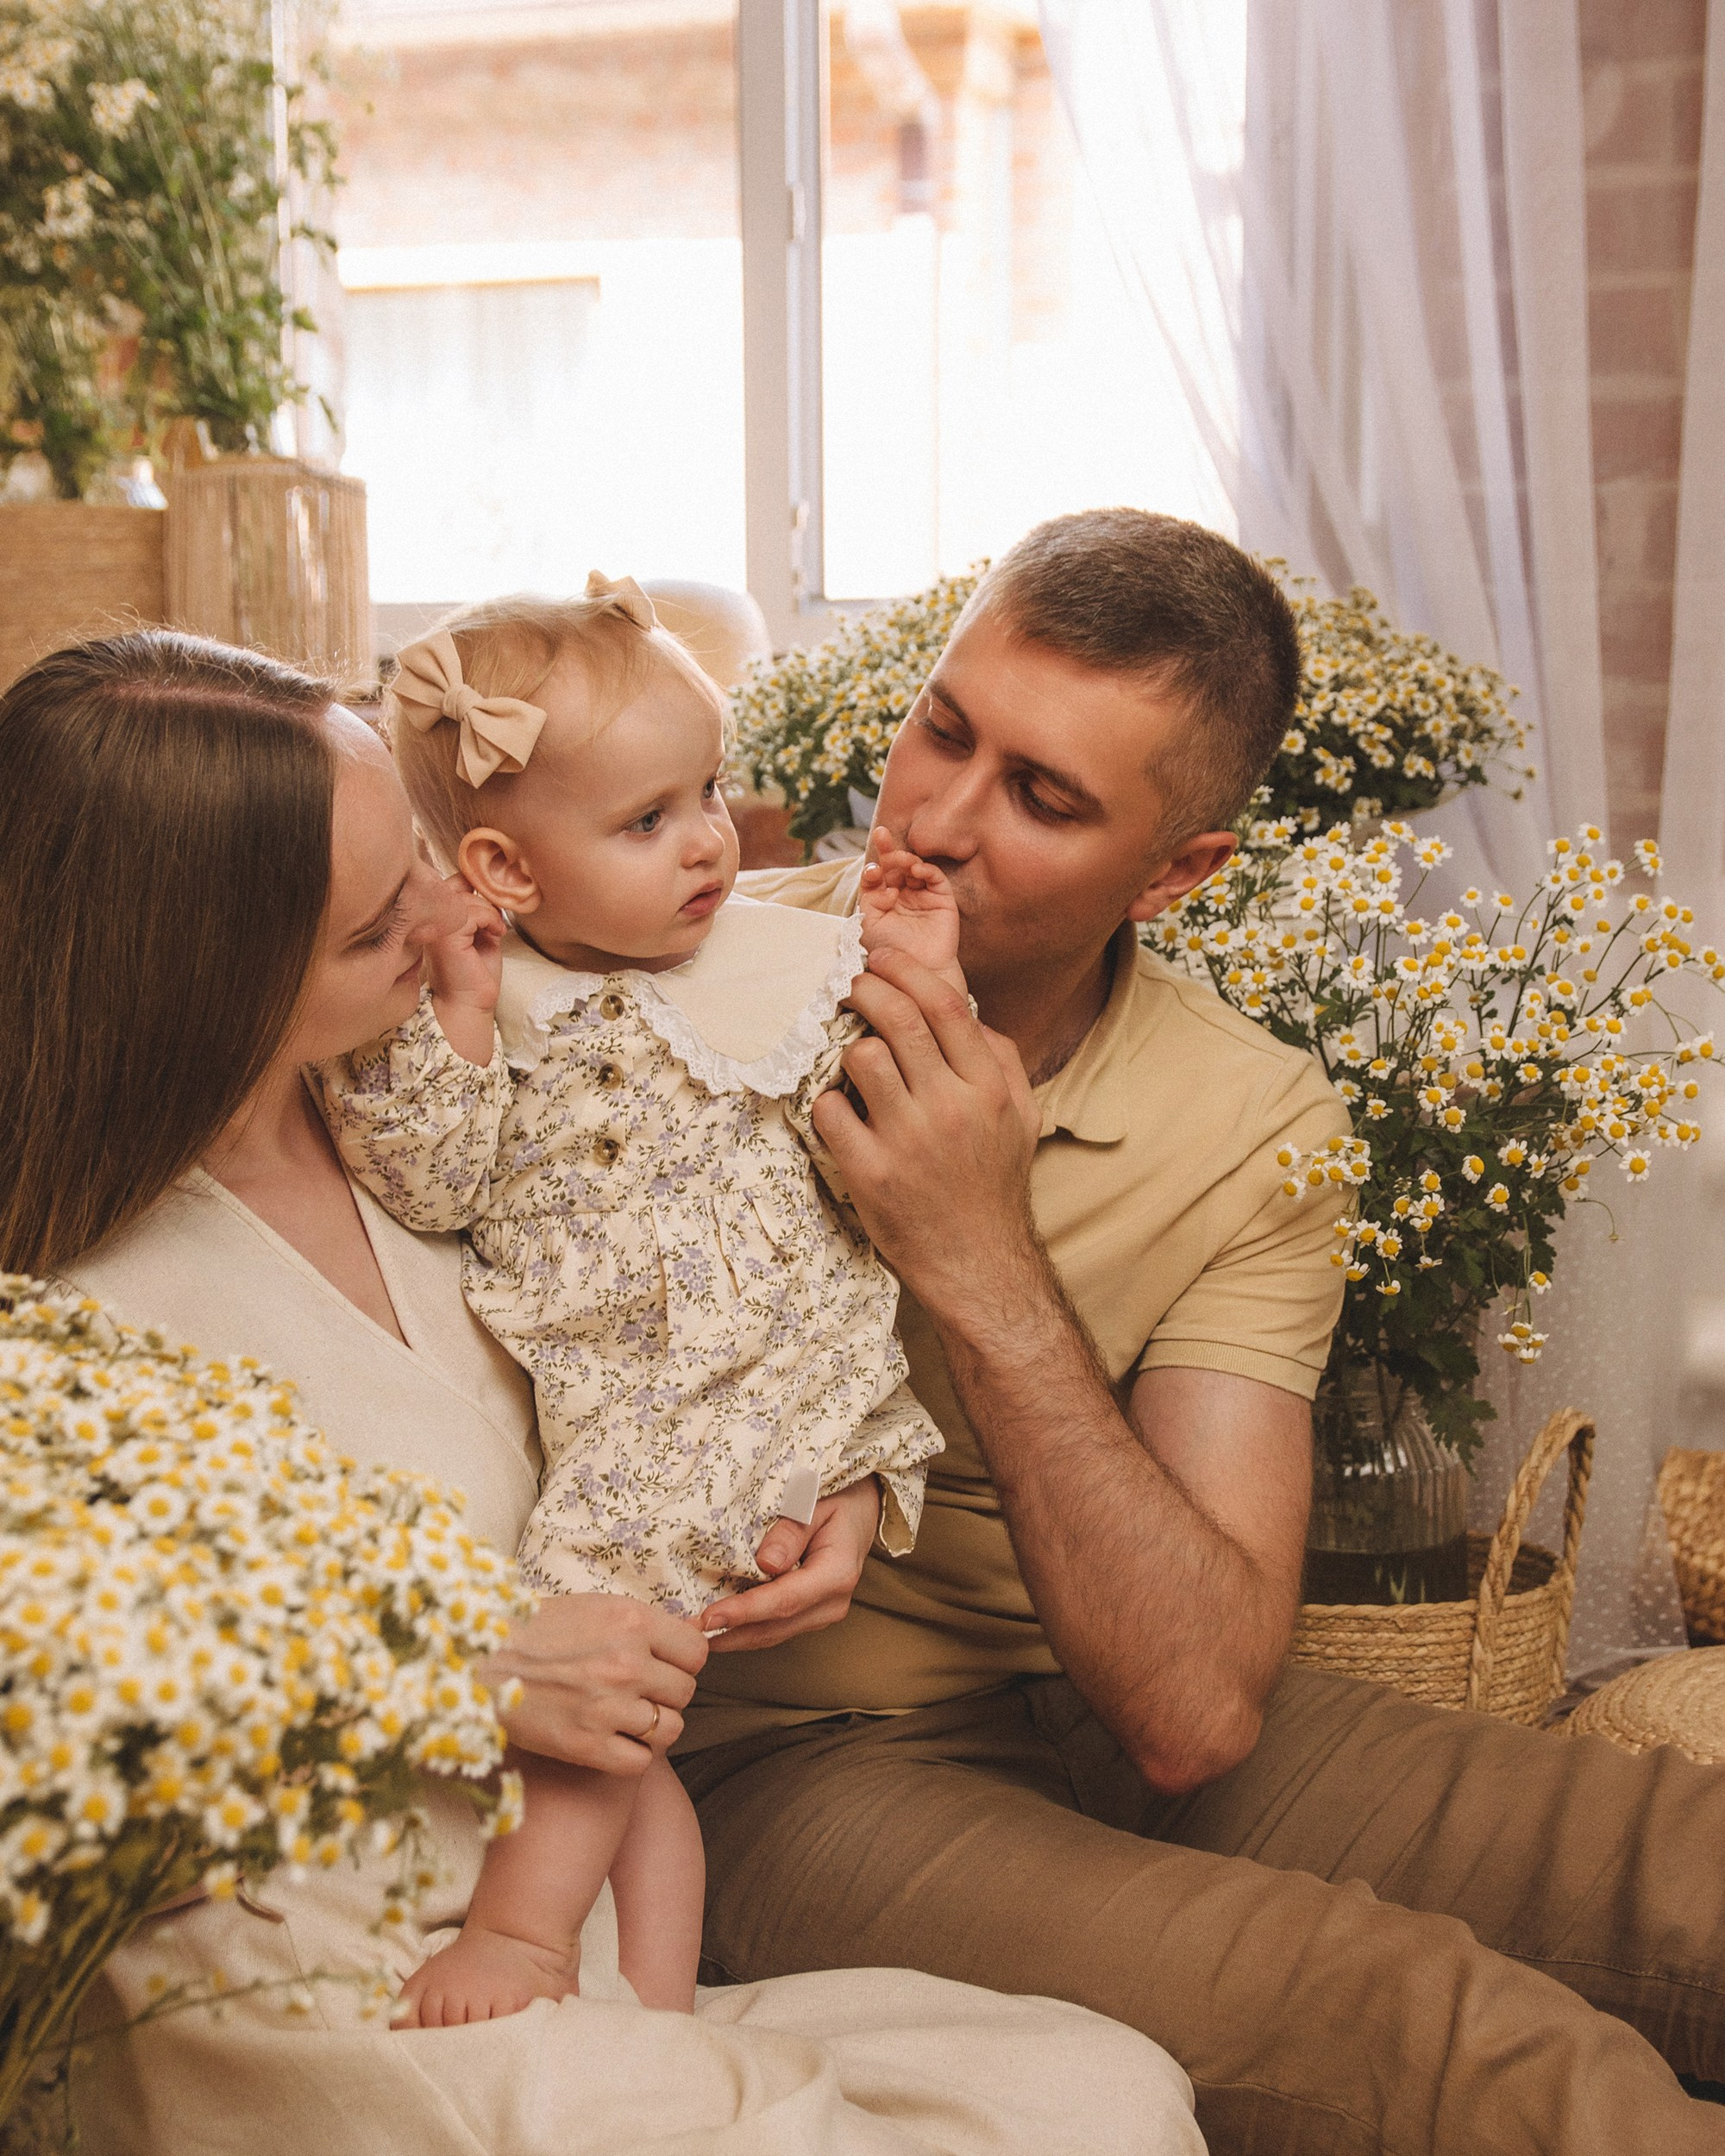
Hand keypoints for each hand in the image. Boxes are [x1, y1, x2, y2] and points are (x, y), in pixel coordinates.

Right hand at [427, 873, 505, 1063]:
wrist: (469, 1005)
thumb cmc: (475, 975)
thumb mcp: (480, 934)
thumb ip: (479, 911)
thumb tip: (488, 888)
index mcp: (431, 920)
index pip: (446, 885)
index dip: (470, 886)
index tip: (489, 905)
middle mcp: (426, 921)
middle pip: (455, 886)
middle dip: (481, 898)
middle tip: (494, 921)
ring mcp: (434, 928)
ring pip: (467, 899)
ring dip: (489, 912)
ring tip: (495, 931)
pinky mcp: (447, 937)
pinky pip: (474, 912)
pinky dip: (491, 919)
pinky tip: (496, 934)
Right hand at [483, 1594, 707, 1774]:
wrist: (479, 1662)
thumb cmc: (537, 1630)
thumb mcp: (596, 1608)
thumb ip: (647, 1624)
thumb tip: (698, 1630)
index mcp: (631, 1622)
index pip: (696, 1652)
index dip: (682, 1662)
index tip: (664, 1666)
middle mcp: (625, 1663)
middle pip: (684, 1692)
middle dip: (665, 1695)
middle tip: (637, 1693)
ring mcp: (607, 1706)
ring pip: (670, 1729)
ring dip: (652, 1727)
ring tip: (625, 1718)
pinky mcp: (586, 1746)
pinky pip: (640, 1761)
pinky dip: (631, 1755)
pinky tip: (611, 1740)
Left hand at [702, 1479, 880, 1653]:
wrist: (862, 1505)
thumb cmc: (837, 1495)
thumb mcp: (814, 1500)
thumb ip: (790, 1530)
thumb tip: (766, 1564)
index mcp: (837, 1573)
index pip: (784, 1600)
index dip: (744, 1612)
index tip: (708, 1617)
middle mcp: (833, 1602)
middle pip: (774, 1628)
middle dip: (729, 1635)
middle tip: (687, 1635)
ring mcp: (823, 1612)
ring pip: (772, 1634)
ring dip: (734, 1637)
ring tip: (694, 1636)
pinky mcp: (811, 1614)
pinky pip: (775, 1627)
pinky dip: (745, 1629)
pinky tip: (717, 1627)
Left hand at [812, 950, 1041, 1324]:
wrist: (978, 1262)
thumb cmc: (994, 1184)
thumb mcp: (1020, 1116)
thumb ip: (999, 1059)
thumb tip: (964, 1011)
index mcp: (987, 1087)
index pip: (943, 1004)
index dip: (905, 970)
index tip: (881, 959)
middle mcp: (950, 1107)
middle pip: (897, 1018)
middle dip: (864, 989)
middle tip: (848, 985)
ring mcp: (907, 1140)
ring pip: (860, 1058)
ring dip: (847, 1049)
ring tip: (851, 1061)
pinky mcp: (870, 1173)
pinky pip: (830, 1111)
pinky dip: (828, 1103)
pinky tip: (840, 1111)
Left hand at [858, 825, 962, 985]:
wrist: (914, 972)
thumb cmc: (889, 952)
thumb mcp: (868, 923)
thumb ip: (868, 896)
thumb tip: (877, 876)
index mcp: (883, 899)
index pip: (877, 875)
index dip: (873, 867)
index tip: (871, 871)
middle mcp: (903, 894)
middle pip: (895, 865)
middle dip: (888, 850)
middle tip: (881, 835)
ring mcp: (923, 895)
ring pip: (914, 867)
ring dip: (905, 859)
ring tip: (898, 860)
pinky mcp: (942, 899)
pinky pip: (935, 877)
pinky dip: (926, 869)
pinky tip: (916, 870)